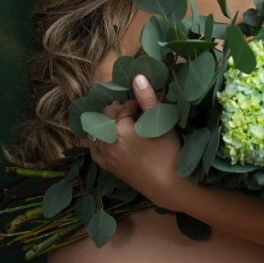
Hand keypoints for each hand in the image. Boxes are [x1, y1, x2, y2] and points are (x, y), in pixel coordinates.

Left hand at [89, 75, 181, 207]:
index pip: (124, 106)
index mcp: (120, 129)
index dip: (136, 104)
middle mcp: (107, 142)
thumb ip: (147, 99)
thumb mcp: (160, 123)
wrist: (169, 186)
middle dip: (120, 111)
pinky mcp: (107, 167)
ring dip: (107, 123)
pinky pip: (94, 148)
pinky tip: (109, 138)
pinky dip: (98, 139)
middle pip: (107, 115)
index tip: (146, 108)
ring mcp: (105, 156)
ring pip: (97, 130)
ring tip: (124, 124)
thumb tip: (137, 77)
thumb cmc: (169, 153)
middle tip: (136, 114)